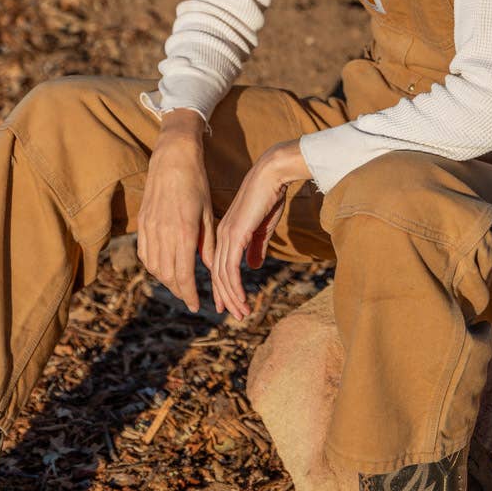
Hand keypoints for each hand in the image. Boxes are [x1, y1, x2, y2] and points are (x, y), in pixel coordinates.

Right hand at [137, 112, 214, 313]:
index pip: (183, 274)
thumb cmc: (197, 184)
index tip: (197, 306)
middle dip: (179, 291)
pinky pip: (144, 253)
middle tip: (190, 298)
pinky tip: (163, 268)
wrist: (173, 158)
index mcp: (183, 233)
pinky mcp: (142, 222)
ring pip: (154, 266)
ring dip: (165, 280)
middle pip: (167, 275)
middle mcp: (162, 233)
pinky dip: (153, 266)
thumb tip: (210, 269)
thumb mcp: (207, 214)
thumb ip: (207, 244)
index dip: (190, 294)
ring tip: (178, 285)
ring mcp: (149, 228)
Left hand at [212, 141, 308, 320]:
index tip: (228, 304)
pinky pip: (232, 269)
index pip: (219, 266)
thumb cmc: (269, 197)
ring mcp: (227, 236)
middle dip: (227, 297)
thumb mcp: (263, 228)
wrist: (272, 175)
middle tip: (236, 315)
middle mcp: (222, 236)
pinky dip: (236, 288)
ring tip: (242, 313)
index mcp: (226, 233)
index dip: (223, 287)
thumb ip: (256, 247)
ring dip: (233, 297)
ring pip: (224, 276)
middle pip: (219, 274)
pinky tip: (242, 300)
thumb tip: (253, 266)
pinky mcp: (236, 236)